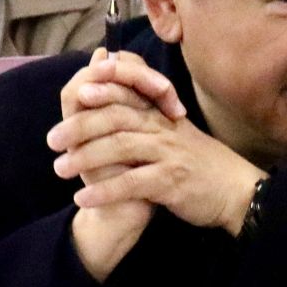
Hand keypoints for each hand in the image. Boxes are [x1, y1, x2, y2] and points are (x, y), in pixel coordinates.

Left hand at [53, 49, 187, 280]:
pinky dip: (105, 191)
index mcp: (162, 115)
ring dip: (85, 158)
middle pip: (116, 118)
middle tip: (51, 140)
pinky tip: (83, 198)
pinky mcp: (171, 182)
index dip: (103, 89)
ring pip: (120, 147)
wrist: (235, 191)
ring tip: (60, 169)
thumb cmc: (198, 160)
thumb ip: (146, 110)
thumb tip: (117, 87)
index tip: (75, 94)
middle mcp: (164, 129)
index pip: (129, 92)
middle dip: (80, 126)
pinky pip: (132, 184)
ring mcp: (169, 154)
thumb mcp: (174, 130)